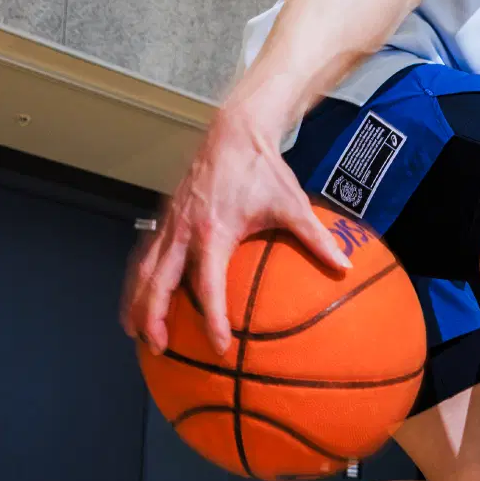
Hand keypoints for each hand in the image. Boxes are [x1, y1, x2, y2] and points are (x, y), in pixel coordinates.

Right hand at [121, 107, 349, 356]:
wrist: (235, 133)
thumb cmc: (263, 170)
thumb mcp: (293, 204)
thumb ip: (317, 238)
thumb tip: (344, 266)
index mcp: (214, 232)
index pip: (208, 285)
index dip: (212, 318)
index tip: (219, 345)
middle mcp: (185, 230)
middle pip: (159, 283)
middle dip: (153, 317)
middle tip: (158, 347)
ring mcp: (171, 223)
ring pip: (144, 270)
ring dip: (137, 302)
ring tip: (135, 332)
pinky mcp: (167, 216)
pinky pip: (145, 254)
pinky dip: (139, 279)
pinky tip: (140, 297)